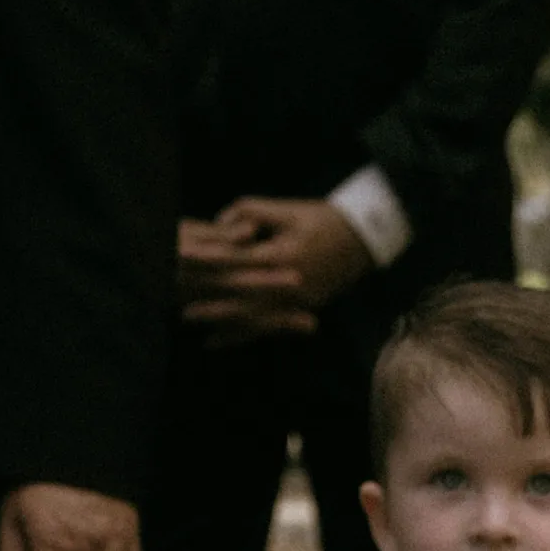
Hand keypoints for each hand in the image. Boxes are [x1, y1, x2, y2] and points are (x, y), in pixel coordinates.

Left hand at [180, 197, 372, 341]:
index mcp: (285, 256)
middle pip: (245, 300)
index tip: (188, 268)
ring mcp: (300, 302)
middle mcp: (292, 285)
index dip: (213, 266)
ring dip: (226, 327)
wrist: (365, 238)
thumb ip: (250, 213)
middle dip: (214, 307)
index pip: (242, 263)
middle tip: (183, 310)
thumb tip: (221, 222)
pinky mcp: (305, 308)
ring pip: (257, 320)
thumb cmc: (324, 219)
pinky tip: (220, 341)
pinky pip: (271, 326)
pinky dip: (244, 334)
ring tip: (198, 330)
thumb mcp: (286, 209)